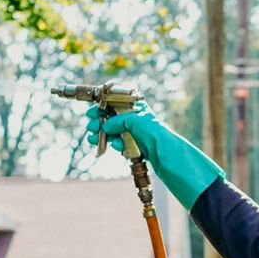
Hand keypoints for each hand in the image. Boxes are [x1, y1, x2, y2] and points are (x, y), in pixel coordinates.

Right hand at [84, 101, 222, 209]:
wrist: (168, 156)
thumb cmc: (155, 134)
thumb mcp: (133, 120)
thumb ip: (117, 120)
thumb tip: (105, 126)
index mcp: (138, 106)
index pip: (116, 101)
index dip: (102, 105)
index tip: (91, 112)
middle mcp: (137, 117)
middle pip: (112, 116)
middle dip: (100, 121)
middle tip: (90, 127)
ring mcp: (137, 132)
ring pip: (115, 131)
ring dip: (103, 134)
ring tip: (93, 139)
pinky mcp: (138, 145)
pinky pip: (121, 143)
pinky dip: (114, 144)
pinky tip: (111, 146)